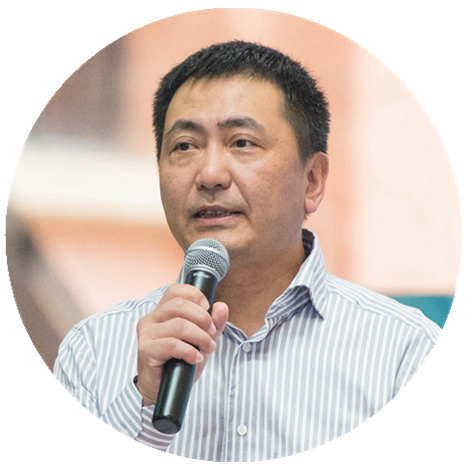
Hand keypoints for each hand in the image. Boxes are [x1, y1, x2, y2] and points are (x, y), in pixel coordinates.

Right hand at [136, 283, 228, 406]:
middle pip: (180, 305)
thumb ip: (213, 323)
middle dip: (203, 318)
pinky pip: (173, 344)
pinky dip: (190, 351)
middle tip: (211, 334)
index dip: (195, 296)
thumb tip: (222, 307)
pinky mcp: (146, 350)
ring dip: (200, 337)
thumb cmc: (179, 362)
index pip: (176, 290)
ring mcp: (147, 334)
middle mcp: (151, 319)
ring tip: (207, 348)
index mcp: (161, 311)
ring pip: (179, 324)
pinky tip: (195, 358)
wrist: (162, 390)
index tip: (208, 309)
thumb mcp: (202, 340)